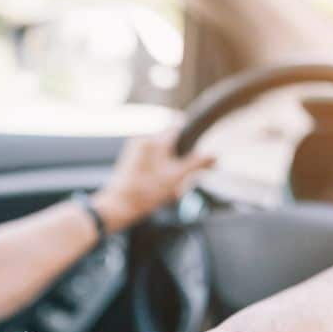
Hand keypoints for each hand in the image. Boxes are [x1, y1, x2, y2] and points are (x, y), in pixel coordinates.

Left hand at [92, 128, 215, 232]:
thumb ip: (196, 164)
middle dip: (182, 156)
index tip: (200, 142)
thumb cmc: (144, 192)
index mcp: (154, 140)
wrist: (119, 206)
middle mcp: (143, 140)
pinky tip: (161, 187)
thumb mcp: (176, 178)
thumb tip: (214, 154)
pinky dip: (161, 170)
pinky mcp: (132, 160)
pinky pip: (153, 160)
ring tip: (172, 185)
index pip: (178, 125)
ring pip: (163, 152)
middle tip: (185, 174)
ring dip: (171, 166)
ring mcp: (135, 150)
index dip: (192, 133)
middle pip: (172, 140)